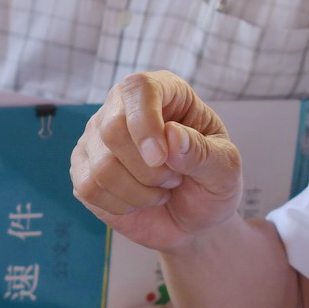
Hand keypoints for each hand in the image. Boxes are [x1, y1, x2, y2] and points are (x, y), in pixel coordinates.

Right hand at [71, 71, 243, 252]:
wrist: (192, 219)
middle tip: (174, 179)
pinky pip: (89, 188)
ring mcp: (97, 138)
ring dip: (139, 192)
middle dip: (148, 169)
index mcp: (163, 92)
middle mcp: (122, 107)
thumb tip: (171, 136)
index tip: (162, 158)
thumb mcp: (225, 169)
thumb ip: (203, 152)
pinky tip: (138, 202)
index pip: (138, 88)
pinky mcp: (83, 169)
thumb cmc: (210, 184)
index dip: (145, 122)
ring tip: (160, 190)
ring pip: (102, 166)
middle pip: (112, 129)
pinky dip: (122, 205)